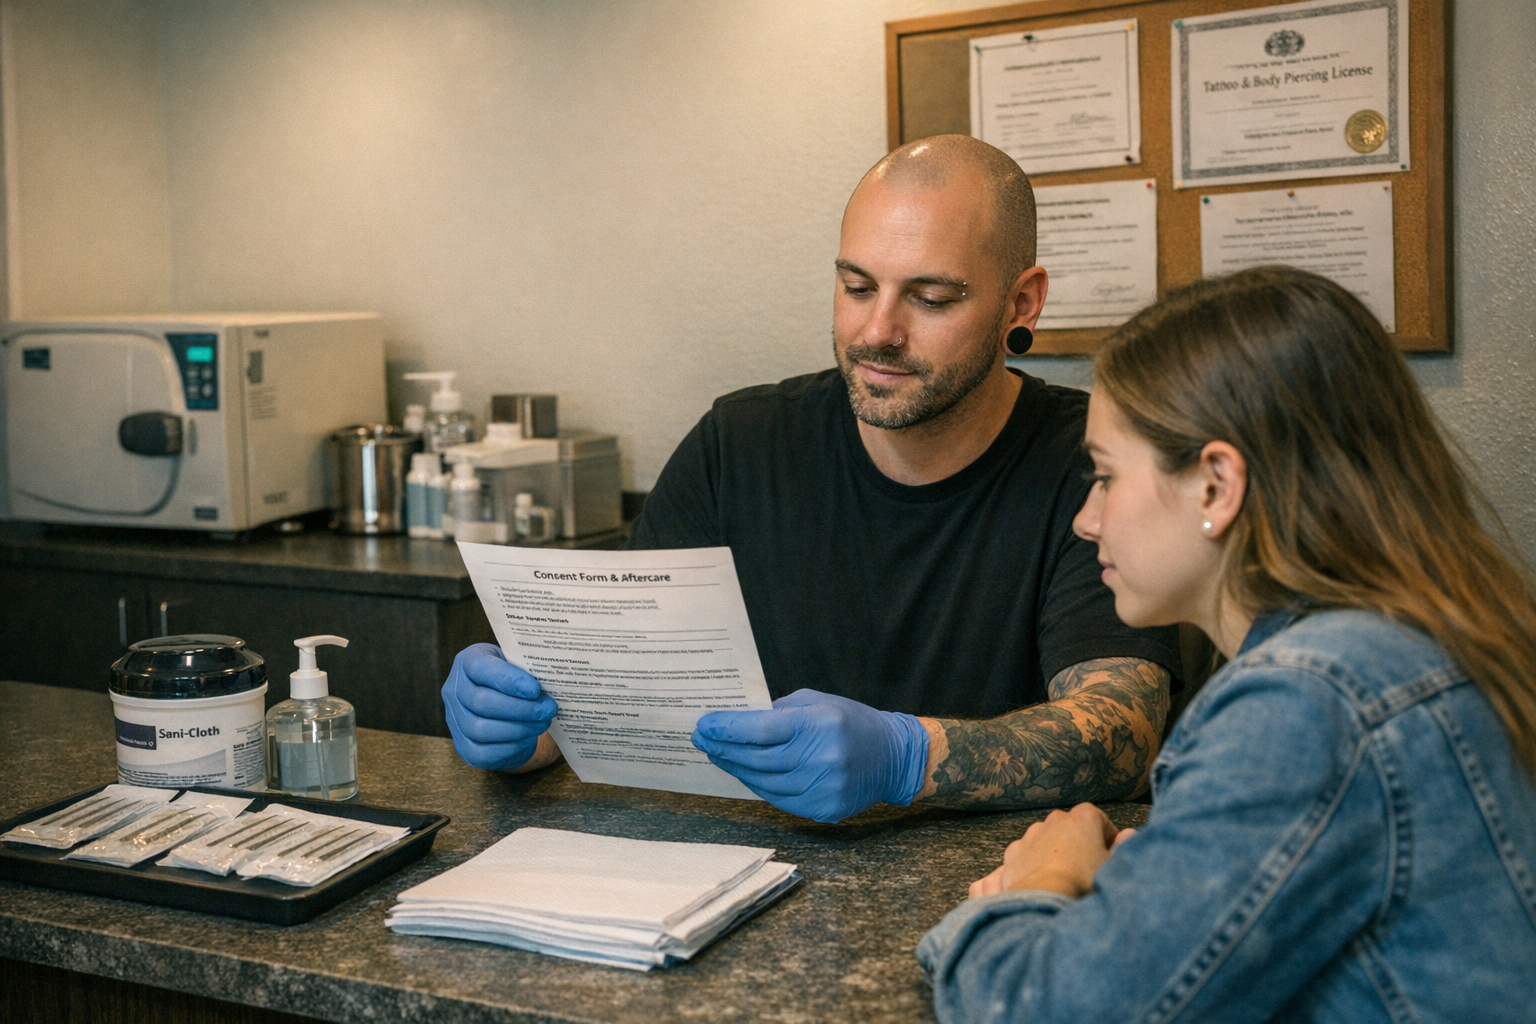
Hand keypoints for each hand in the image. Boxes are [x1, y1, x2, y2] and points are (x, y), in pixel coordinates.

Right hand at [441, 644, 558, 770]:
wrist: (502, 702)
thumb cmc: (513, 677)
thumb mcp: (517, 662)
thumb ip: (527, 666)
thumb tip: (553, 677)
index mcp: (467, 661)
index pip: (480, 668)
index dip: (508, 680)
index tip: (535, 689)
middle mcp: (454, 690)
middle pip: (481, 702)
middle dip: (520, 709)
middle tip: (548, 709)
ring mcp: (455, 720)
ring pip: (481, 729)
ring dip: (518, 728)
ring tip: (542, 722)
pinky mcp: (464, 747)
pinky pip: (484, 752)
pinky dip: (511, 746)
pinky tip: (529, 737)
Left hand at [691, 688, 928, 822]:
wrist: (893, 757)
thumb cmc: (850, 722)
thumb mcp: (817, 702)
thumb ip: (779, 712)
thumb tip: (738, 721)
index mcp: (817, 725)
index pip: (759, 730)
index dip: (727, 729)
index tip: (704, 725)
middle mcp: (819, 758)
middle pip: (756, 759)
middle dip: (723, 749)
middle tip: (702, 740)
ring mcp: (821, 788)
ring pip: (763, 782)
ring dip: (735, 769)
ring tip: (718, 755)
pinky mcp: (822, 809)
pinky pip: (778, 799)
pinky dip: (757, 785)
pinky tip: (745, 773)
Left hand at [969, 803, 1131, 898]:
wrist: (1043, 904)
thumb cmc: (1084, 884)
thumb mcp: (1113, 866)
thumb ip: (1125, 846)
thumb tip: (1130, 835)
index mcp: (1083, 817)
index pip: (1101, 822)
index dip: (1107, 841)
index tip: (1108, 858)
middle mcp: (1054, 820)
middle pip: (1072, 829)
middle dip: (1079, 845)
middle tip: (1087, 871)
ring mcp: (1030, 836)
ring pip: (1046, 840)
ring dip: (1054, 854)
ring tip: (1063, 881)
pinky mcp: (1012, 854)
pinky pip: (1026, 856)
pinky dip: (1032, 866)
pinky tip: (1040, 885)